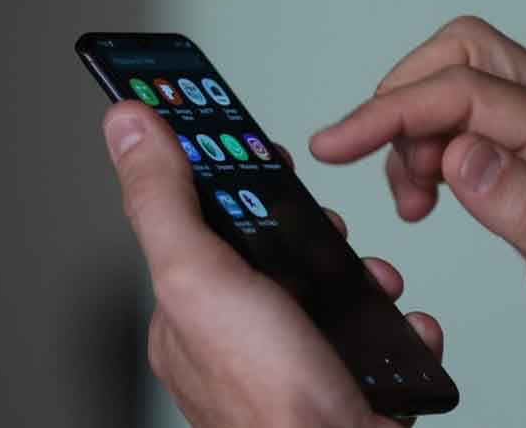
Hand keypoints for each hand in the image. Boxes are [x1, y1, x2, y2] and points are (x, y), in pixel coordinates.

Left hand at [102, 101, 443, 427]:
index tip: (258, 148)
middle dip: (310, 226)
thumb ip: (164, 199)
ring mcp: (290, 359)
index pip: (199, 221)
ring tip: (372, 277)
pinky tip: (398, 325)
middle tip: (325, 225)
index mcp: (190, 312)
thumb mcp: (200, 277)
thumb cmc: (270, 400)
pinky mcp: (339, 379)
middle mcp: (235, 337)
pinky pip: (368, 331)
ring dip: (359, 271)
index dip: (230, 178)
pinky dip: (389, 321)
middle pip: (270, 249)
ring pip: (326, 287)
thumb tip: (127, 124)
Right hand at [310, 16, 525, 426]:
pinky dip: (427, 150)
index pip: (468, 93)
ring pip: (460, 86)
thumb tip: (459, 154)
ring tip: (410, 198)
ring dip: (413, 130)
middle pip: (466, 57)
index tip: (338, 143)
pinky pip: (466, 125)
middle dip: (403, 101)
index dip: (393, 111)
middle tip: (372, 162)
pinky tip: (426, 197)